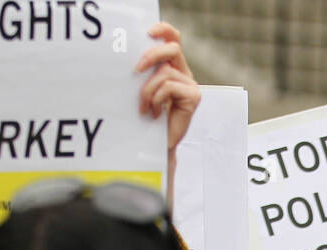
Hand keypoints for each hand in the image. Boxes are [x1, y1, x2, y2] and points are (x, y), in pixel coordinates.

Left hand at [137, 23, 199, 154]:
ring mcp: (190, 85)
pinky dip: (156, 99)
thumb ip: (144, 71)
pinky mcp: (194, 97)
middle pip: (172, 48)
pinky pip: (169, 87)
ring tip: (144, 107)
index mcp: (172, 67)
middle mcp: (184, 73)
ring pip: (165, 72)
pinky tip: (155, 113)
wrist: (155, 144)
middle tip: (135, 70)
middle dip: (151, 55)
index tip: (147, 32)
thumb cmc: (146, 117)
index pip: (173, 39)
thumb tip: (133, 55)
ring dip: (148, 90)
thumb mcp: (143, 88)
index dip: (164, 30)